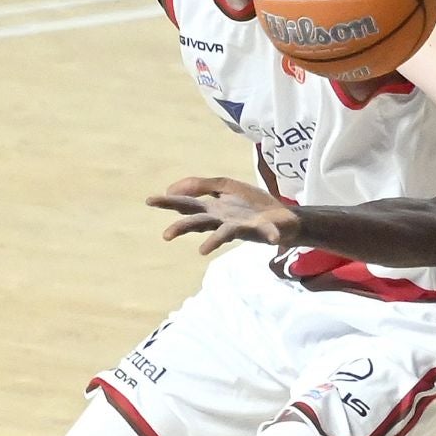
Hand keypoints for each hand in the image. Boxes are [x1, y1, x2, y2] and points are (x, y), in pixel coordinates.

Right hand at [147, 176, 300, 254]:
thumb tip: (172, 188)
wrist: (284, 217)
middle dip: (183, 228)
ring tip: (202, 251)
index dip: (169, 202)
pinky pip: (264, 233)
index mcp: (213, 208)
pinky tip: (273, 239)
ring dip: (213, 241)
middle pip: (198, 223)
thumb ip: (201, 184)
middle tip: (166, 235)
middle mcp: (223, 220)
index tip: (150, 200)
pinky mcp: (262, 231)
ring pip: (223, 234)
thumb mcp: (225, 186)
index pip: (186, 205)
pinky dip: (269, 234)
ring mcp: (241, 228)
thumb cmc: (253, 204)